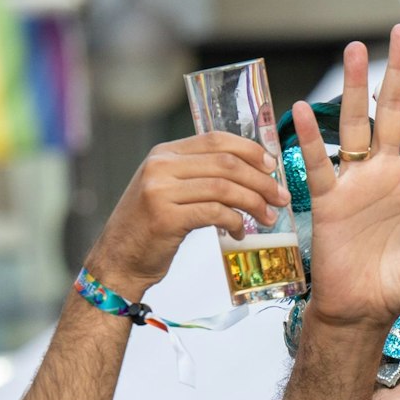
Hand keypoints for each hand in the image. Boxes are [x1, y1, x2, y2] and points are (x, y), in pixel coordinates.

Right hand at [85, 135, 286, 300]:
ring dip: (253, 203)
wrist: (118, 260)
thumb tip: (250, 170)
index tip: (272, 167)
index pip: (216, 139)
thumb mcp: (170, 190)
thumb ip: (199, 175)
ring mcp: (160, 190)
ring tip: (268, 218)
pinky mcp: (165, 217)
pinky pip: (215, 213)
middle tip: (280, 197)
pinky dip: (235, 222)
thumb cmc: (151, 228)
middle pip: (226, 163)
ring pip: (224, 188)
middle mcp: (160, 166)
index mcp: (164, 153)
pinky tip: (240, 232)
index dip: (250, 150)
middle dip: (261, 180)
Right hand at [292, 28, 399, 330]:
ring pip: (355, 126)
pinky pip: (319, 163)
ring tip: (356, 50)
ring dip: (355, 89)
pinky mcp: (330, 200)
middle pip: (391, 113)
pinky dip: (311, 138)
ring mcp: (356, 183)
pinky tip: (303, 109)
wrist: (366, 311)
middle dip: (396, 73)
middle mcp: (387, 174)